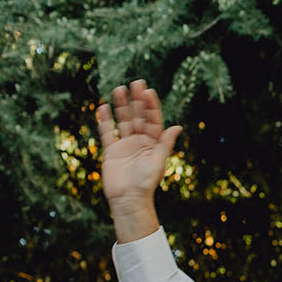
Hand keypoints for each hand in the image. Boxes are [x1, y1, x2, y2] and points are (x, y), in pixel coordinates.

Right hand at [94, 80, 181, 240]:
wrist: (128, 199)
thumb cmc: (146, 183)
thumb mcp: (158, 161)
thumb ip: (165, 143)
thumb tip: (178, 126)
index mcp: (154, 144)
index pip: (153, 121)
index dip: (151, 106)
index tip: (148, 91)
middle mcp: (140, 142)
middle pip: (138, 117)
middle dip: (137, 101)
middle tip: (136, 82)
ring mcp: (125, 145)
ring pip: (123, 121)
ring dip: (121, 106)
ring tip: (119, 89)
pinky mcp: (111, 151)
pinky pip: (107, 132)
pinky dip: (105, 121)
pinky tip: (103, 107)